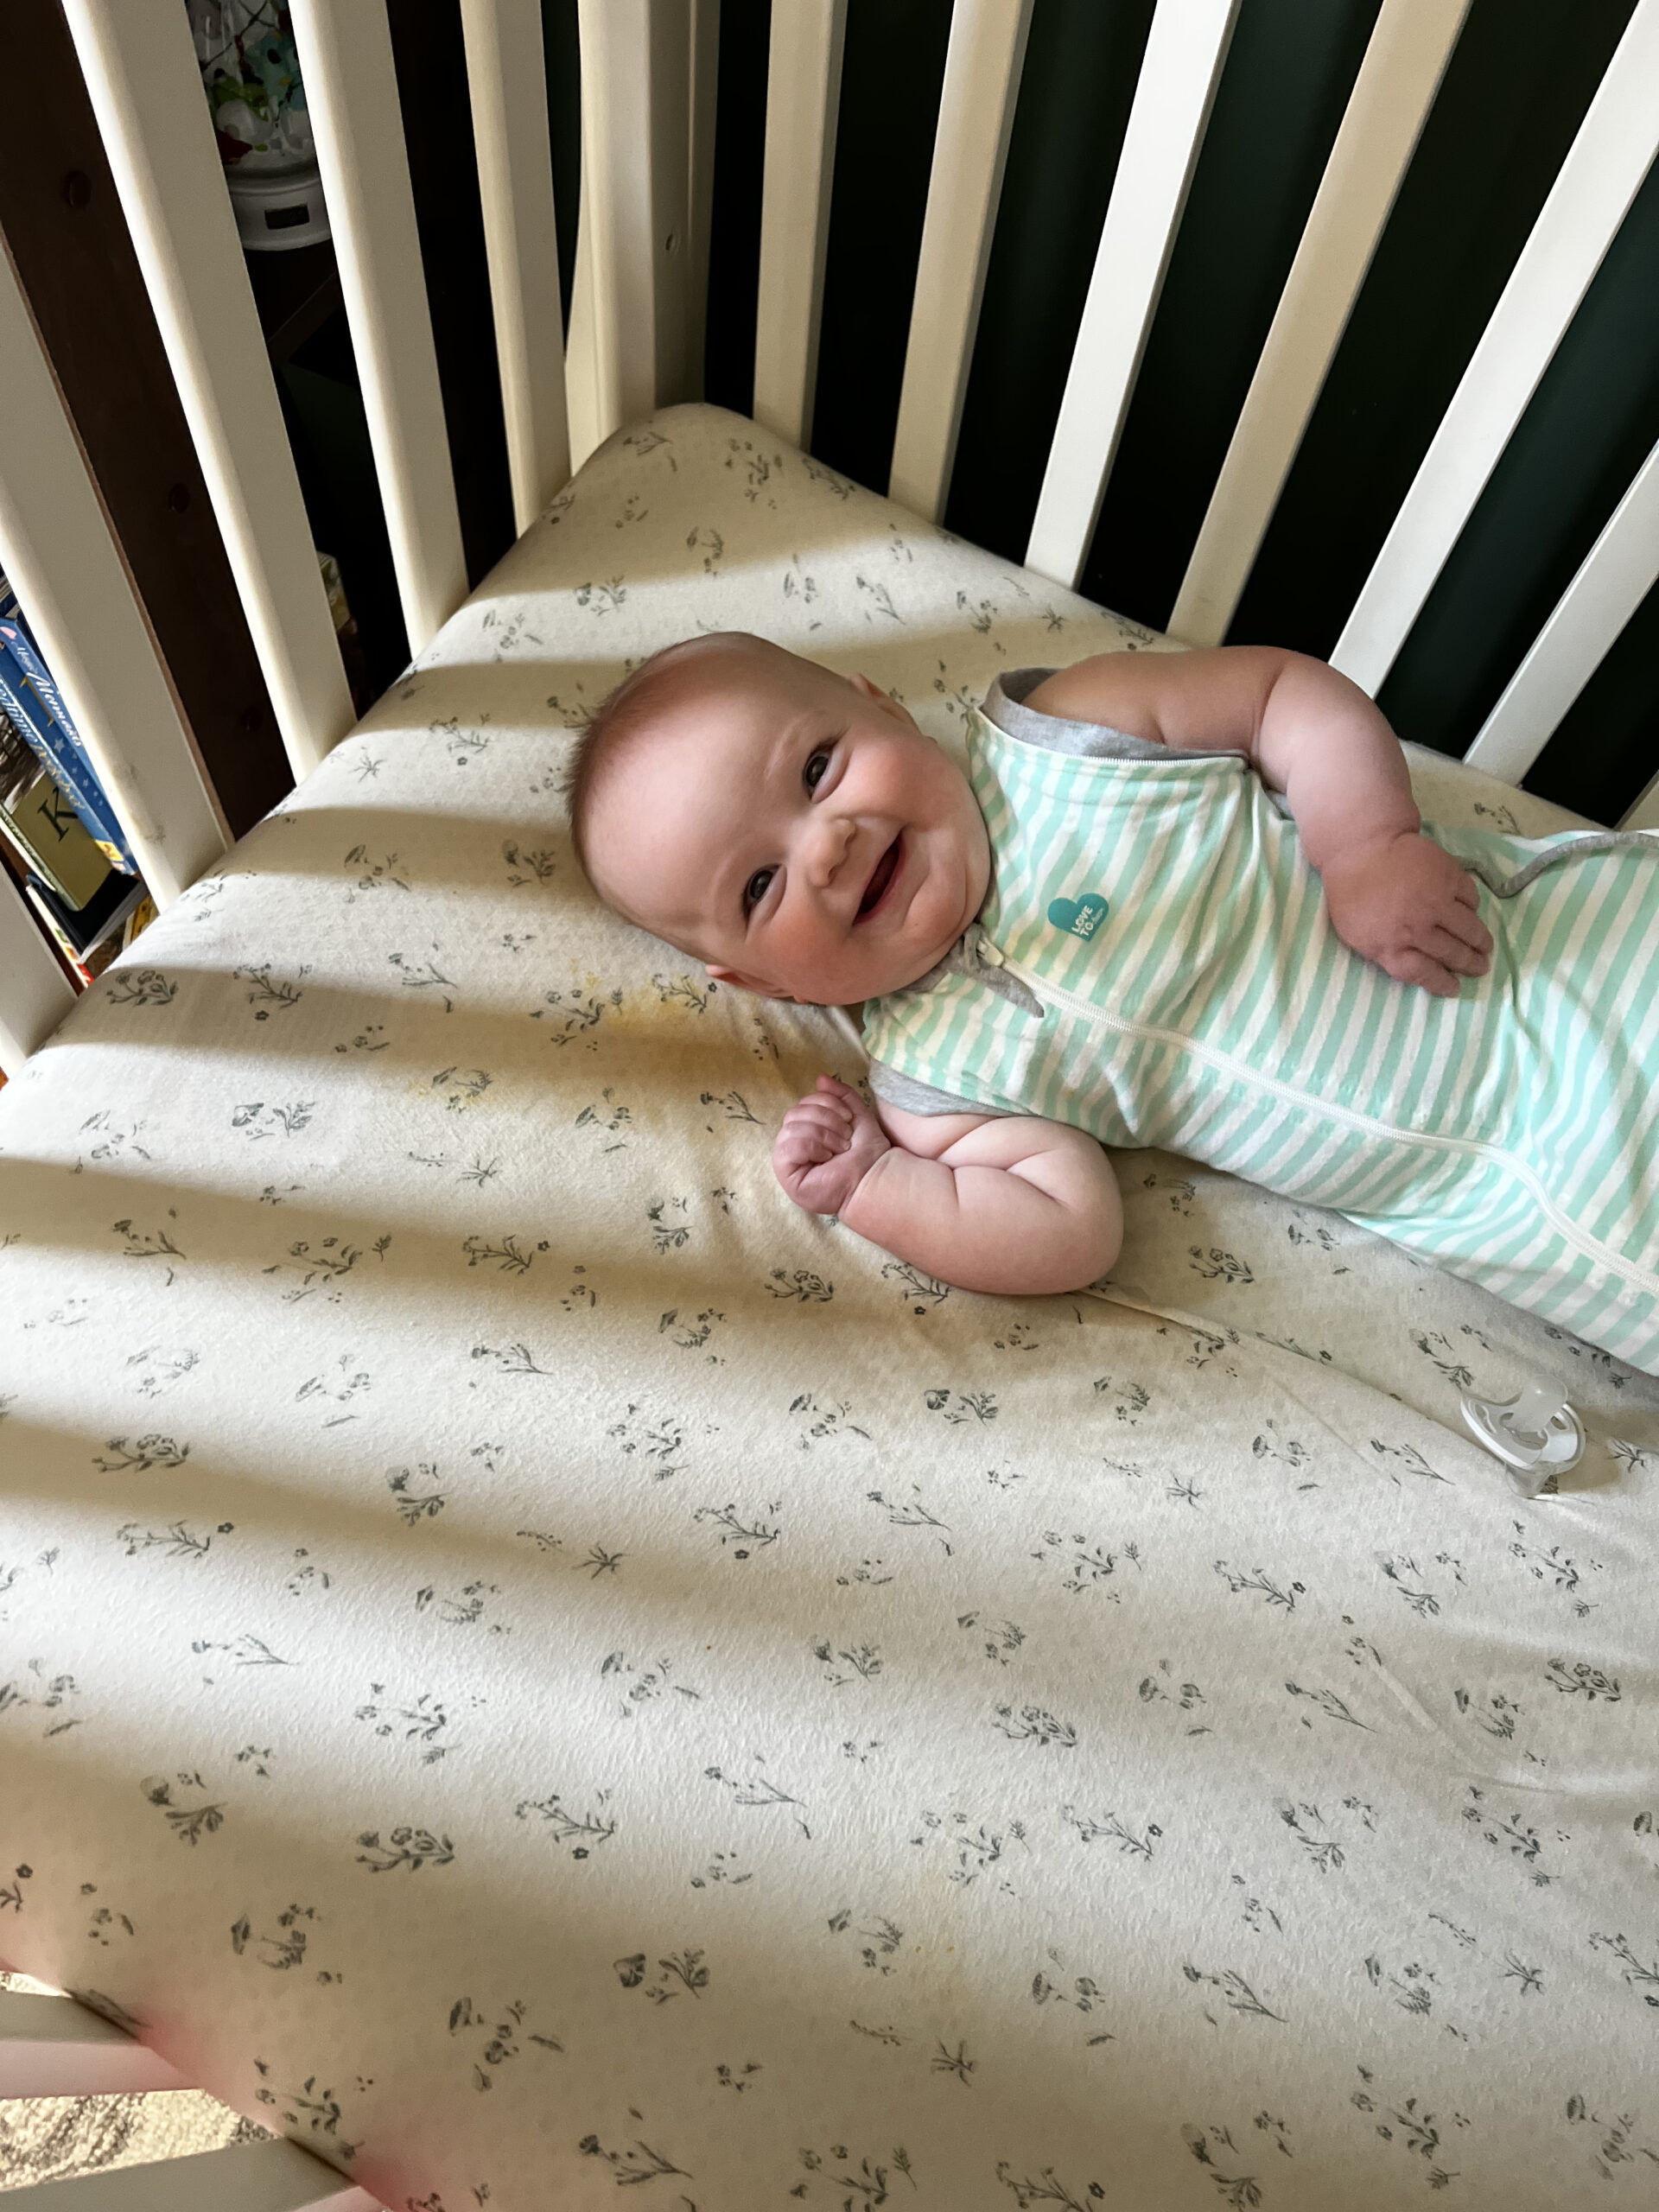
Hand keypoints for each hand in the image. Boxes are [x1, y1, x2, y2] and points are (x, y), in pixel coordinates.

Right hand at [773, 1075, 890, 1215]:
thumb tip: (820, 1078)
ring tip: (840, 1148)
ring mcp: (787, 1160)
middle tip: (846, 1136)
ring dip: (823, 1135)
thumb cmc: (866, 1151)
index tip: (849, 1119)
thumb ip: (840, 1095)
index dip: (826, 1103)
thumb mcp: (856, 1114)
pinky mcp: (786, 1175)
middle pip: (794, 1113)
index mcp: (807, 1129)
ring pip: (791, 1129)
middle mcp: (793, 1143)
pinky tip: (826, 1157)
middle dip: (826, 1119)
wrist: (874, 1177)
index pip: (802, 1104)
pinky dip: (811, 1147)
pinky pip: (788, 1148)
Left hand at [1319, 829, 1492, 997]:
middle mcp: (1417, 929)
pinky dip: (1473, 908)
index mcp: (1390, 946)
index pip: (1424, 974)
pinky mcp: (1448, 877)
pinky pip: (1470, 898)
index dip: (1442, 984)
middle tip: (1481, 968)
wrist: (1360, 847)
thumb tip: (1411, 966)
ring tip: (1486, 947)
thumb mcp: (1356, 934)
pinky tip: (1472, 913)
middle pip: (1451, 953)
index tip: (1455, 988)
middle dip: (1470, 964)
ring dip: (1481, 941)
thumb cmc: (1351, 894)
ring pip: (1468, 929)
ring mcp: (1436, 902)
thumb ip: (1383, 952)